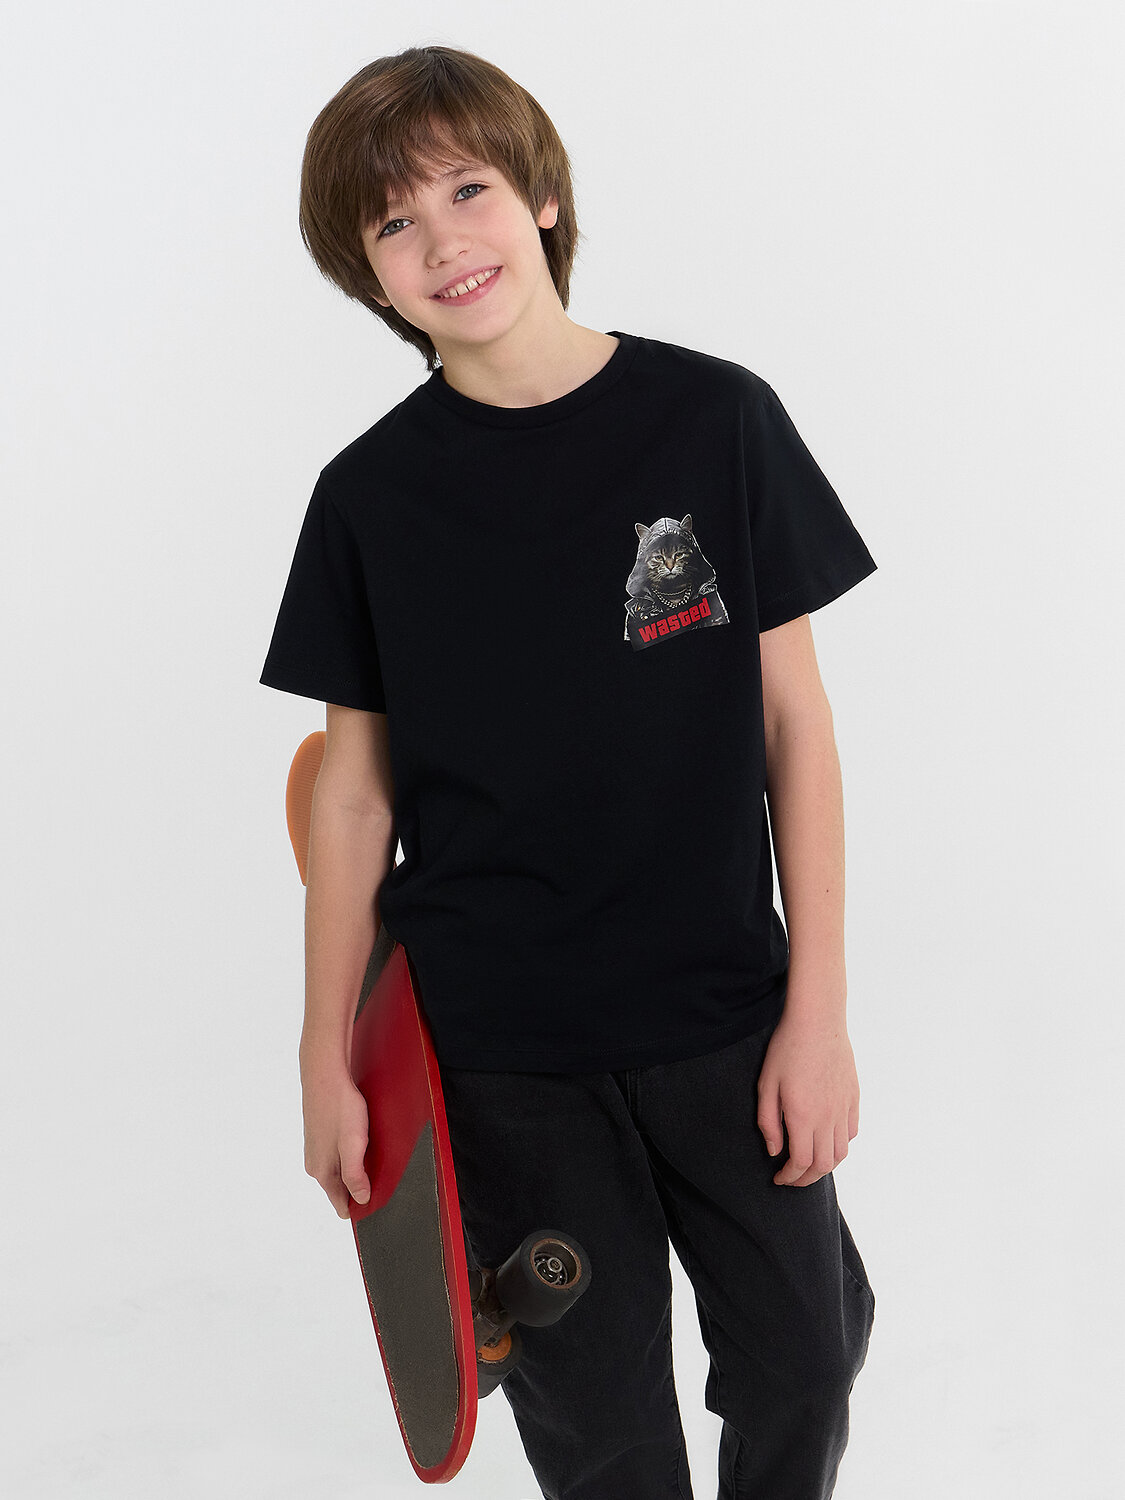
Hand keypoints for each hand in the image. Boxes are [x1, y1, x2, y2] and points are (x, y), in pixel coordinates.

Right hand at [300, 1067, 371, 1218]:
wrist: (325, 1074)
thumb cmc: (340, 1108)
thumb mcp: (353, 1145)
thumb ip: (355, 1176)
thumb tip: (361, 1200)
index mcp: (321, 1172)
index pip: (341, 1204)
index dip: (359, 1207)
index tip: (377, 1206)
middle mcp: (315, 1164)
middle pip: (340, 1189)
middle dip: (359, 1189)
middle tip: (381, 1181)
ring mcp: (316, 1150)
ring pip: (339, 1171)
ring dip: (356, 1171)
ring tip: (374, 1162)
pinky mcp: (321, 1136)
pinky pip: (338, 1156)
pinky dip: (350, 1157)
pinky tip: (362, 1145)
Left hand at [757, 1007, 859, 1186]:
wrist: (818, 1021)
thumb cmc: (787, 1049)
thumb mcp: (766, 1085)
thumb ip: (768, 1122)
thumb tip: (774, 1151)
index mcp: (803, 1116)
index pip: (801, 1163)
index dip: (790, 1178)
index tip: (778, 1179)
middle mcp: (828, 1117)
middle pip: (823, 1165)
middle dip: (806, 1179)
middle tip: (792, 1178)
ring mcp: (844, 1108)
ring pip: (841, 1153)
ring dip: (825, 1166)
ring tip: (810, 1164)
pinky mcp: (854, 1098)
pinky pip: (851, 1133)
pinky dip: (840, 1145)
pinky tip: (827, 1140)